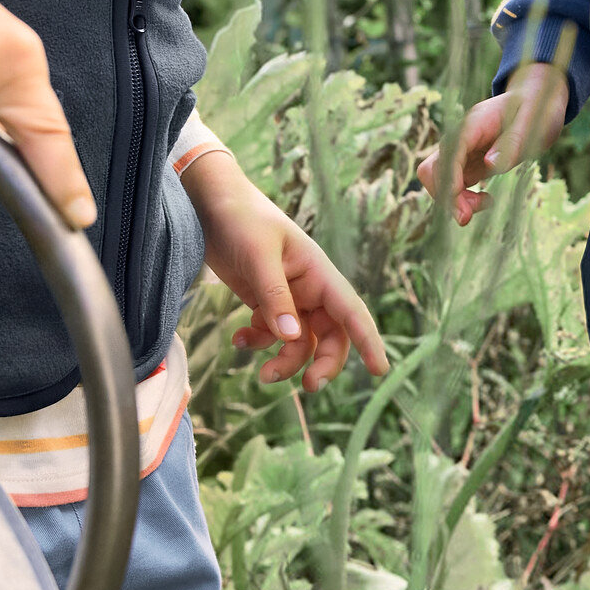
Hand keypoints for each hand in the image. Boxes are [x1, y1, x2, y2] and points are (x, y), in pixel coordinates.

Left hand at [184, 149, 387, 388]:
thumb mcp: (258, 255)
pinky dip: (258, 344)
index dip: (368, 340)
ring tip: (261, 375)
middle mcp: (309, 288)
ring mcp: (287, 297)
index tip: (379, 370)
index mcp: (318, 272)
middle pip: (330, 336)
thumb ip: (275, 297)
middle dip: (323, 363)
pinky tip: (238, 340)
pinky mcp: (264, 302)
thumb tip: (293, 338)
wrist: (210, 203)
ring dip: (286, 361)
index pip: (351, 311)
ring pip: (300, 342)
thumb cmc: (241, 219)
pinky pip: (272, 334)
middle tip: (308, 386)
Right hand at [418, 60, 568, 225]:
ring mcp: (462, 152)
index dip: (449, 180)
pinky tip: (485, 199)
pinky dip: (462, 199)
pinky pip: (453, 186)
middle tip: (469, 216)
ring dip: (454, 200)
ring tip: (485, 203)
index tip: (462, 206)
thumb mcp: (533, 122)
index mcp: (474, 124)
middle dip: (446, 196)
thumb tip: (490, 164)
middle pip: (432, 170)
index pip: (449, 153)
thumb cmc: (537, 107)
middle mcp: (461, 138)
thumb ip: (513, 141)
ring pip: (439, 181)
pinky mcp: (468, 164)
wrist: (537, 99)